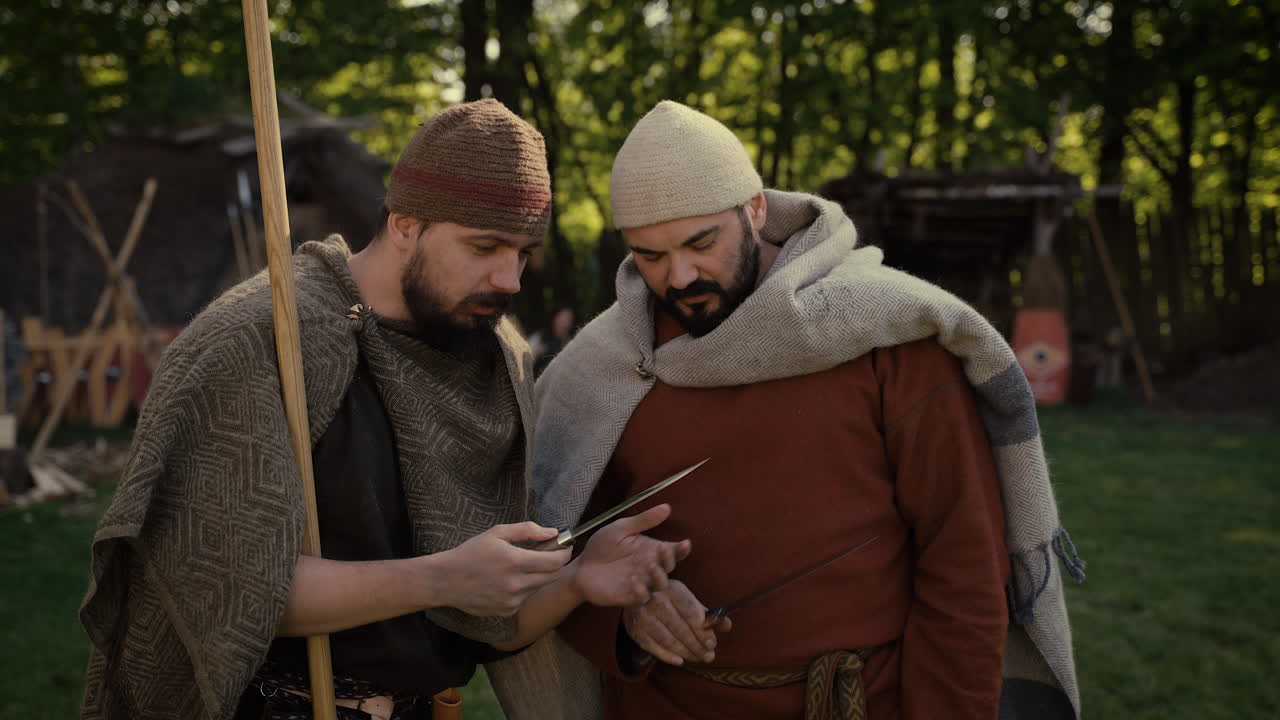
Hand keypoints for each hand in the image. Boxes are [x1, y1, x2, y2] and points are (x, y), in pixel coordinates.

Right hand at [431, 522, 571, 616]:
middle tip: (548, 554)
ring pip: (538, 587)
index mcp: (515, 562)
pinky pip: (525, 598)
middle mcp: (516, 584)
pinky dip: (523, 588)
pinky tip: (507, 581)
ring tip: (521, 566)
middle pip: (552, 576)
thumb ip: (527, 530)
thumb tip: (552, 532)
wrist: (445, 580)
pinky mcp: (507, 611)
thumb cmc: (470, 552)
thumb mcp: (497, 533)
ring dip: (537, 576)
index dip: (565, 553)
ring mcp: (512, 601)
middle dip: (554, 564)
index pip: (555, 562)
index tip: (565, 546)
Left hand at [571, 504, 691, 606]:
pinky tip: (633, 580)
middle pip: (670, 567)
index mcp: (651, 551)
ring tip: (650, 566)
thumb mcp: (621, 529)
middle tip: (660, 549)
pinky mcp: (629, 596)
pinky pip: (641, 597)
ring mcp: (641, 584)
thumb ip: (643, 521)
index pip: (673, 551)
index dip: (682, 549)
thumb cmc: (602, 547)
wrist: (581, 567)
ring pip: (660, 585)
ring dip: (658, 576)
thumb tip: (667, 507)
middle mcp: (650, 568)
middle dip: (669, 559)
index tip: (685, 542)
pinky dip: (641, 590)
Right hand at [622, 579, 731, 665]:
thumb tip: (727, 626)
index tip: (713, 644)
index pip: (690, 613)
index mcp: (672, 589)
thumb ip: (708, 614)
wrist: (635, 596)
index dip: (702, 631)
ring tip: (698, 658)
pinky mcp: (635, 630)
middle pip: (680, 629)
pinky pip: (653, 647)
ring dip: (686, 652)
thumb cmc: (670, 600)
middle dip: (696, 645)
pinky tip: (680, 661)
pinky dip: (668, 656)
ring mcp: (643, 616)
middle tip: (709, 656)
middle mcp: (656, 600)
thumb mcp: (688, 600)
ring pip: (668, 640)